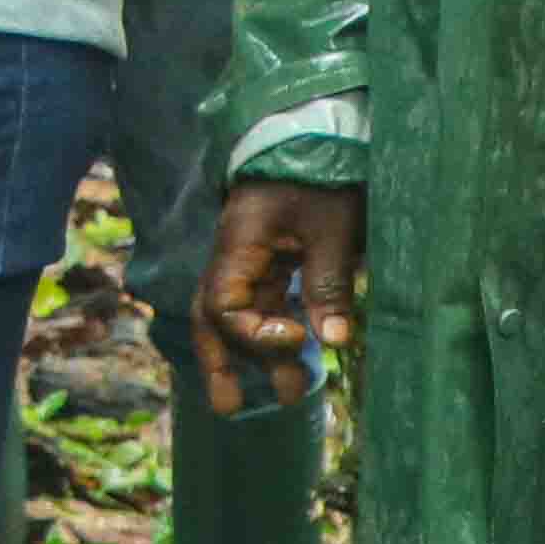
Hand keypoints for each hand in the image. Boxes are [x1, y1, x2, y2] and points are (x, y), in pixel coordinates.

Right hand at [197, 178, 360, 412]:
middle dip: (220, 362)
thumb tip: (332, 342)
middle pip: (212, 317)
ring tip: (282, 397)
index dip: (254, 334)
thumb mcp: (332, 228)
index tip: (299, 340)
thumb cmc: (324, 176)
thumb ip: (328, 283)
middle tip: (229, 409)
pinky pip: (262, 302)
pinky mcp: (272, 258)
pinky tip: (295, 356)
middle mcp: (234, 256)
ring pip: (239, 314)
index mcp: (238, 245)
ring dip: (254, 355)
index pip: (223, 305)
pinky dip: (274, 332)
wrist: (322, 134)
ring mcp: (251, 257)